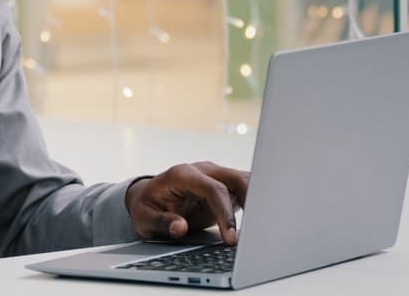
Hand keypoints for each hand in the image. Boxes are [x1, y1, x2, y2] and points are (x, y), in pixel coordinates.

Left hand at [124, 162, 249, 244]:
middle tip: (258, 231)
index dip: (225, 213)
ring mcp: (216, 176)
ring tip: (264, 227)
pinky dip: (256, 203)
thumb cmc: (146, 207)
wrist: (148, 198)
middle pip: (236, 179)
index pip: (213, 189)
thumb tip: (180, 228)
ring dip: (257, 200)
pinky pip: (246, 190)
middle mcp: (203, 171)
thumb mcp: (144, 218)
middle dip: (252, 202)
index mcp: (183, 175)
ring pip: (246, 181)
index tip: (231, 238)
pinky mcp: (224, 186)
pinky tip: (260, 222)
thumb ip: (162, 222)